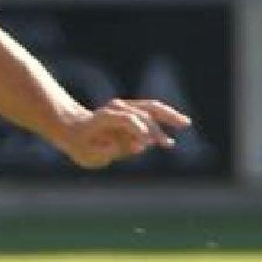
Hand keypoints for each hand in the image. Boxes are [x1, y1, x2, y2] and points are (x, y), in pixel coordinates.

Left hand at [54, 98, 189, 168]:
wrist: (75, 131)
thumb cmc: (81, 146)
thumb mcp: (87, 154)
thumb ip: (107, 152)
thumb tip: (135, 146)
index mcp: (103, 118)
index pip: (126, 118)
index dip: (138, 129)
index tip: (147, 144)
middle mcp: (115, 108)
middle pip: (141, 113)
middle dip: (155, 129)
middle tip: (166, 144)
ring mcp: (125, 107)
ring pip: (151, 107)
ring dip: (169, 116)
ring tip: (186, 123)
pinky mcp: (133, 111)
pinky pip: (153, 111)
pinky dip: (167, 117)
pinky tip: (182, 124)